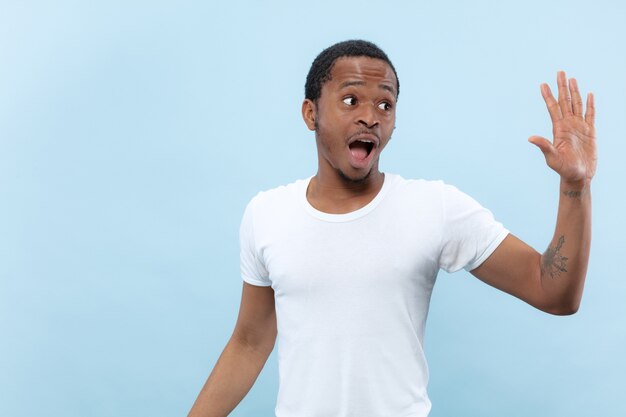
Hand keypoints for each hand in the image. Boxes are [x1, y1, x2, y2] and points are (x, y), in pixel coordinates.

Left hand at [529, 71, 596, 188]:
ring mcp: (579, 127)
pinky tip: (589, 94)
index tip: (542, 84)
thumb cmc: (563, 169)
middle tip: (559, 72)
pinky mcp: (590, 132)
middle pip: (565, 101)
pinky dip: (590, 104)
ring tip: (572, 79)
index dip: (548, 96)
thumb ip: (544, 146)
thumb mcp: (552, 157)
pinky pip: (591, 114)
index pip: (553, 108)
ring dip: (574, 92)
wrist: (578, 176)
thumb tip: (530, 138)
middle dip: (562, 87)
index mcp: (559, 129)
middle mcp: (568, 125)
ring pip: (577, 104)